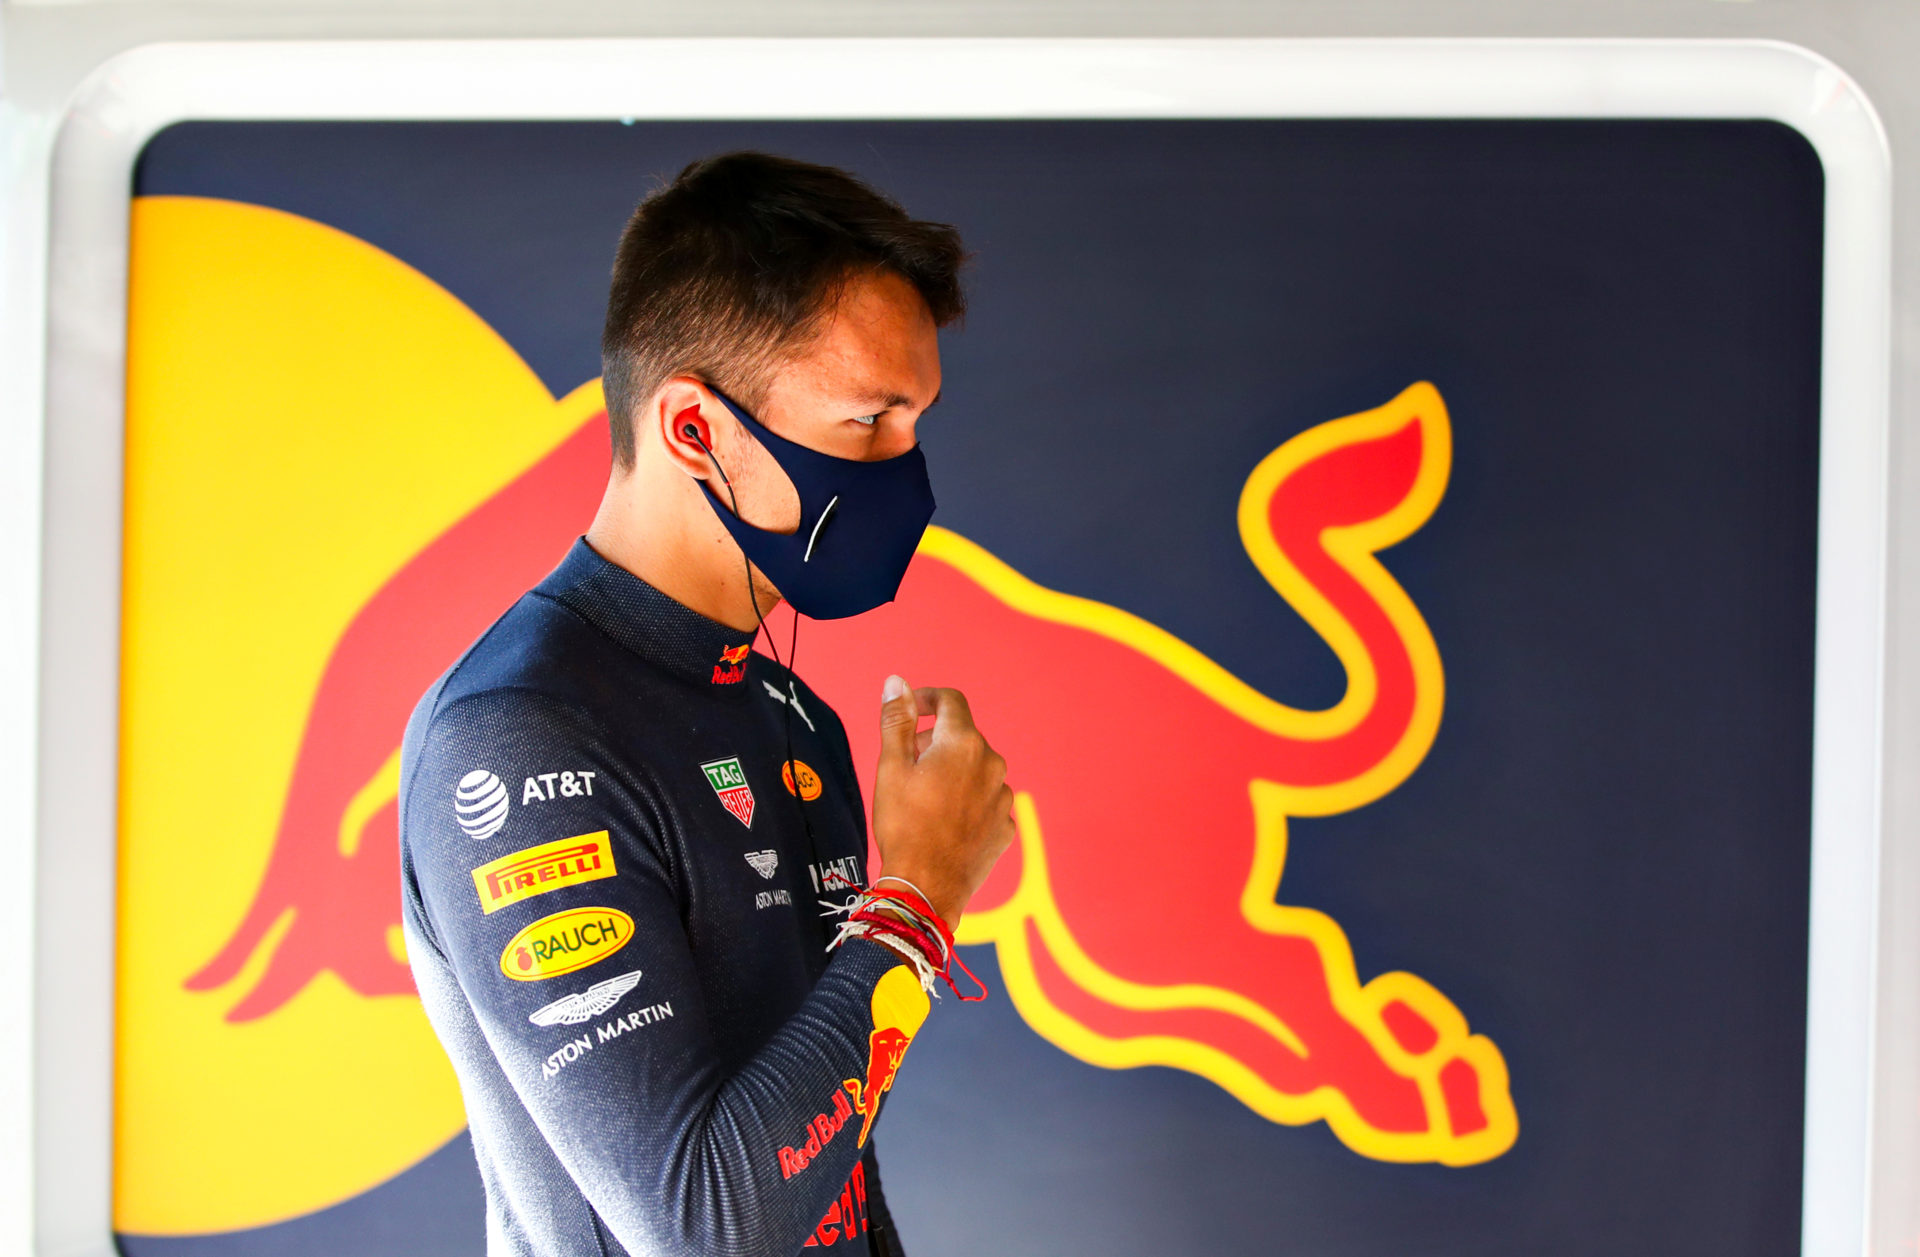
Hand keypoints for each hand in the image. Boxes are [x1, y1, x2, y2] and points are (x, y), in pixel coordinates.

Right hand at [870, 674, 1015, 925]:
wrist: (926, 888)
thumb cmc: (903, 826)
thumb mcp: (891, 767)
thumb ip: (896, 719)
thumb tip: (897, 682)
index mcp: (963, 743)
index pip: (950, 701)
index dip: (926, 699)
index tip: (909, 711)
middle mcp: (992, 764)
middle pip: (963, 736)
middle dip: (934, 740)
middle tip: (906, 764)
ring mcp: (1003, 797)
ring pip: (976, 769)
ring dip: (953, 771)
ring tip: (925, 798)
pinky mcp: (1006, 826)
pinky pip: (986, 800)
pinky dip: (967, 800)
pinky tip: (944, 821)